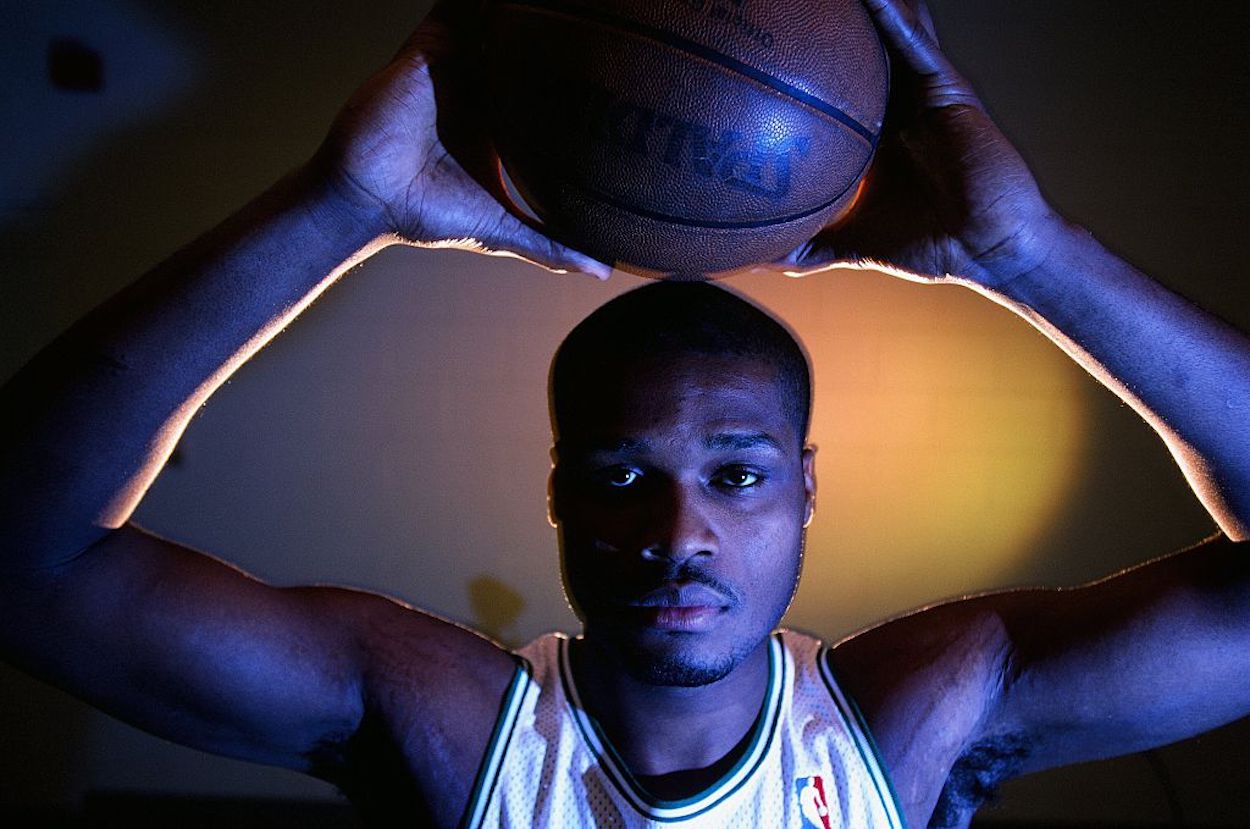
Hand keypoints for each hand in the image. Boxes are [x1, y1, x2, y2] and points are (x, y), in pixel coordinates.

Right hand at [314, 0, 609, 277]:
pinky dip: (481, 0)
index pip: (549, 83)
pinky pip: (459, 5)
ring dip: (524, 12)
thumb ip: (552, 244)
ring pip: (498, 19)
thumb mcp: (504, 228)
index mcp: (503, 118)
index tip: (622, 67)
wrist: (369, 199)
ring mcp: (456, 60)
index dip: (579, 70)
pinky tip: (513, 1)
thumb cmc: (430, 214)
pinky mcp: (430, 44)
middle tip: (609, 16)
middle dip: (557, 30)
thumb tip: (605, 271)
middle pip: (528, 45)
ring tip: (573, 1)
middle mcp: (482, 85)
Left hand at [785, 0, 1060, 288]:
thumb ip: (800, 247)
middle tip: (781, 5)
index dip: (798, 61)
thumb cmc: (922, 242)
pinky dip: (890, 15)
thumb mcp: (843, 244)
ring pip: (885, 29)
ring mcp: (919, 85)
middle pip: (854, 46)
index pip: (827, 84)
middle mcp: (892, 98)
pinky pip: (913, 41)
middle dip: (824, 21)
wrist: (981, 247)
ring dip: (860, 7)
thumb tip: (750, 260)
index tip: (760, 43)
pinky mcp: (944, 83)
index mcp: (868, 127)